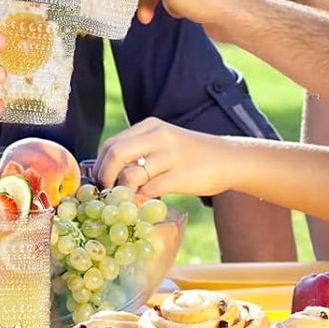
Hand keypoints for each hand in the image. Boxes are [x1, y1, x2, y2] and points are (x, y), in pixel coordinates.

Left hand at [95, 118, 234, 199]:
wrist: (229, 159)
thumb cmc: (192, 155)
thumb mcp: (164, 142)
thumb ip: (139, 151)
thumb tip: (109, 173)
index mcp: (150, 126)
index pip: (112, 143)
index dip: (99, 164)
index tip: (99, 180)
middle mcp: (158, 136)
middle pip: (115, 154)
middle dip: (104, 176)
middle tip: (106, 192)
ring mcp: (170, 156)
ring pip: (130, 174)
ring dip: (123, 191)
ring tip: (127, 198)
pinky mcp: (181, 175)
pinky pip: (149, 190)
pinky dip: (141, 199)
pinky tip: (145, 201)